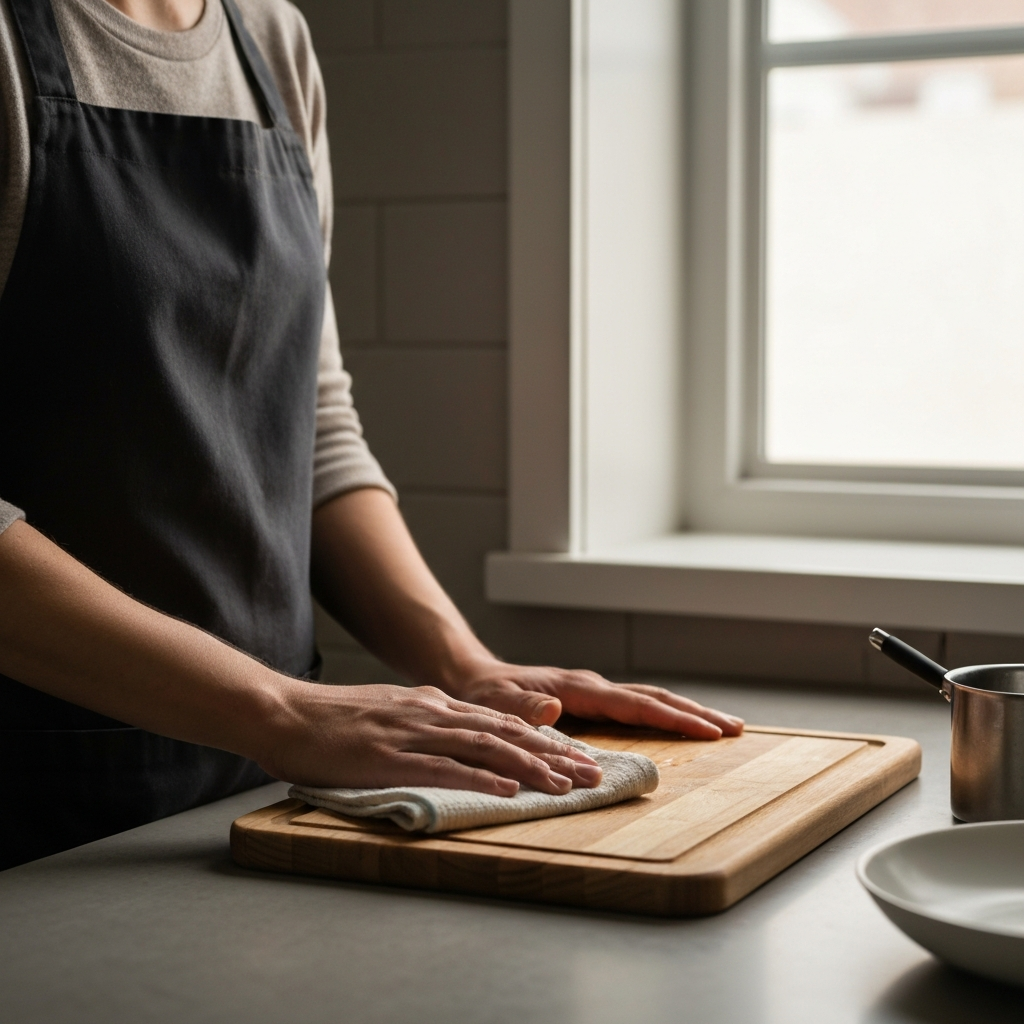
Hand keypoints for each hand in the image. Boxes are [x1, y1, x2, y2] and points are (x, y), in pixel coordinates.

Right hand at [256, 681, 602, 794]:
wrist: (283, 711)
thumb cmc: (330, 722)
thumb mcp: (388, 716)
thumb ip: (423, 727)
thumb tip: (453, 744)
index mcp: (433, 704)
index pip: (502, 723)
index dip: (544, 741)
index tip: (576, 758)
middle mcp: (432, 712)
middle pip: (507, 733)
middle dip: (555, 754)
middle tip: (592, 774)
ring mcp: (413, 732)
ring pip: (486, 749)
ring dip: (531, 768)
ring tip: (565, 785)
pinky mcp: (391, 756)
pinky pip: (445, 768)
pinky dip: (483, 780)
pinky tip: (509, 792)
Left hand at [444, 662, 743, 739]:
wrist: (474, 678)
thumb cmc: (484, 694)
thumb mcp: (496, 704)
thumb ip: (523, 711)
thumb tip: (555, 712)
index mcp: (577, 688)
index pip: (635, 704)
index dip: (673, 718)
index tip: (708, 731)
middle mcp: (592, 686)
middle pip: (654, 697)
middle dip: (695, 713)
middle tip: (734, 728)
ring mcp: (594, 691)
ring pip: (650, 699)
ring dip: (687, 712)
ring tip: (723, 726)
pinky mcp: (592, 700)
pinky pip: (637, 707)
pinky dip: (666, 714)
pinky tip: (682, 726)